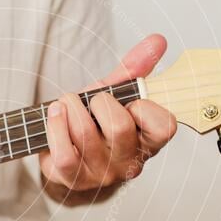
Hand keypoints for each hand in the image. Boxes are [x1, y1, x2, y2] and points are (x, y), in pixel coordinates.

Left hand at [40, 34, 176, 194]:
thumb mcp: (115, 94)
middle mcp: (128, 163)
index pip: (164, 126)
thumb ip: (135, 69)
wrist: (64, 153)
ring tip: (67, 104)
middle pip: (119, 126)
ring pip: (86, 134)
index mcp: (147, 141)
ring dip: (71, 107)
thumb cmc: (95, 122)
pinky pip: (64, 153)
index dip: (145, 106)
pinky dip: (55, 126)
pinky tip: (55, 115)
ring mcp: (100, 175)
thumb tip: (157, 40)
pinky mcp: (72, 180)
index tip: (130, 102)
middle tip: (92, 100)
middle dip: (98, 101)